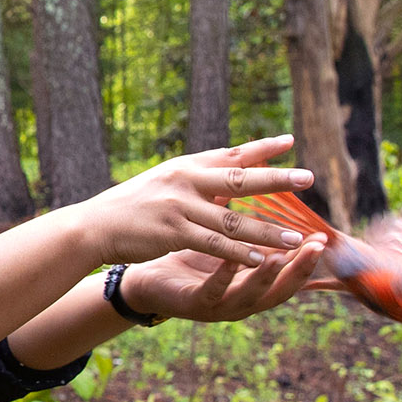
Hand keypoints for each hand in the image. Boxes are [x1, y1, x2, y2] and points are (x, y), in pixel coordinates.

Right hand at [88, 134, 313, 268]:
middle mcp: (185, 181)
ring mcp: (179, 207)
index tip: (290, 141)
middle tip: (307, 178)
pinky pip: (213, 245)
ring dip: (266, 231)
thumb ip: (198, 178)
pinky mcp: (172, 233)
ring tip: (295, 238)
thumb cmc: (133, 205)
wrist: (95, 226)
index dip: (261, 148)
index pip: (230, 154)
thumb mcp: (165, 181)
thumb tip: (232, 170)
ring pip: (232, 220)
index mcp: (186, 166)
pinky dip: (238, 254)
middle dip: (275, 179)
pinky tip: (260, 260)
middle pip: (239, 179)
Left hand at [121, 234, 325, 323]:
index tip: (325, 237)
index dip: (307, 259)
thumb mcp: (227, 245)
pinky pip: (212, 291)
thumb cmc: (190, 258)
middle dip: (299, 269)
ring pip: (250, 294)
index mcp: (253, 283)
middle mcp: (242, 299)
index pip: (288, 274)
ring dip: (266, 276)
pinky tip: (230, 259)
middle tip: (315, 247)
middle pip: (279, 289)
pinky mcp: (194, 304)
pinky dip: (224, 276)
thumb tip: (278, 200)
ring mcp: (219, 305)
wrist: (146, 277)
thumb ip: (252, 233)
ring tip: (281, 255)